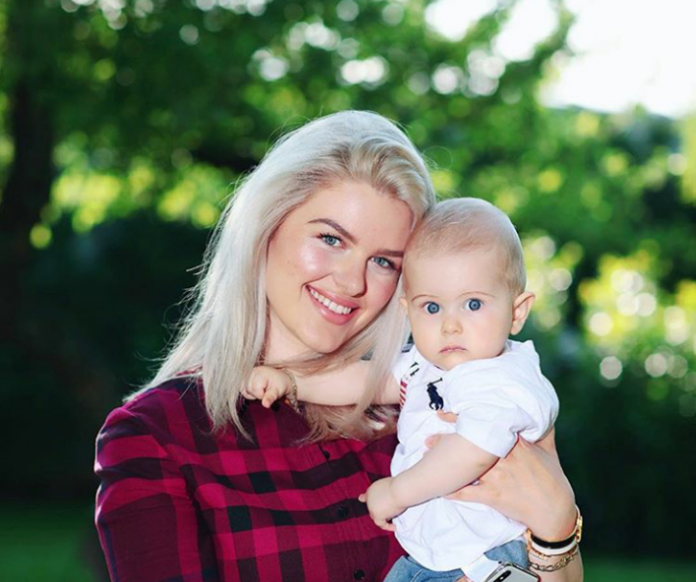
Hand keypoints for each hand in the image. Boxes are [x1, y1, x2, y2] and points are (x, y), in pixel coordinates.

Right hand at [242, 366, 292, 407]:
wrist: (280, 380)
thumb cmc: (280, 385)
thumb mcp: (278, 391)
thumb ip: (270, 397)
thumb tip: (265, 405)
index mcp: (261, 372)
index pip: (255, 390)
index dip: (262, 396)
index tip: (269, 393)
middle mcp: (252, 371)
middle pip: (248, 390)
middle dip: (257, 395)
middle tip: (266, 392)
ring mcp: (248, 374)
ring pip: (243, 390)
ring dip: (252, 394)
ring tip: (261, 391)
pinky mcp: (245, 378)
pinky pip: (241, 389)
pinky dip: (248, 393)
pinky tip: (255, 391)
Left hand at [358, 477, 403, 531]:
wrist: (399, 490)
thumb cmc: (397, 486)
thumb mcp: (388, 484)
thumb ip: (383, 492)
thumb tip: (388, 498)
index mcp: (371, 490)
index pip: (365, 497)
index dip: (364, 498)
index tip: (361, 498)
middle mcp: (369, 499)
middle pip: (372, 508)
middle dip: (379, 510)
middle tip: (390, 511)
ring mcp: (371, 507)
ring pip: (376, 516)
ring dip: (384, 518)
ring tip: (394, 516)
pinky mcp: (377, 516)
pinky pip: (382, 524)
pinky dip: (388, 526)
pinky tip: (394, 527)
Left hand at [432, 413, 576, 541]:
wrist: (554, 510)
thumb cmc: (553, 478)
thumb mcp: (549, 450)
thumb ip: (543, 429)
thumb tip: (541, 411)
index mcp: (515, 443)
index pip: (485, 426)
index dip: (462, 418)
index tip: (444, 413)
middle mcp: (503, 457)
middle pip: (469, 445)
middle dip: (446, 440)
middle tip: (428, 438)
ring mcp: (496, 477)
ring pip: (465, 466)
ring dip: (445, 464)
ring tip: (427, 458)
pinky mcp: (493, 495)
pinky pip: (468, 494)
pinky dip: (454, 492)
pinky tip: (440, 489)